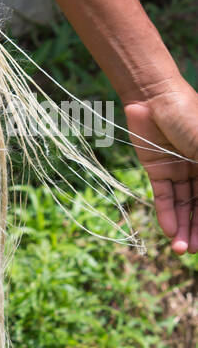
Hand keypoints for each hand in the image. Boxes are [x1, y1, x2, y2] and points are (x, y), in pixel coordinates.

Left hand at [122, 77, 197, 254]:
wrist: (154, 97)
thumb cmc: (188, 116)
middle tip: (193, 251)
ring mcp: (179, 170)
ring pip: (183, 205)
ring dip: (182, 227)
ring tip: (180, 249)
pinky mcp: (158, 169)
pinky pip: (164, 196)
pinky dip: (166, 214)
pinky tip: (169, 231)